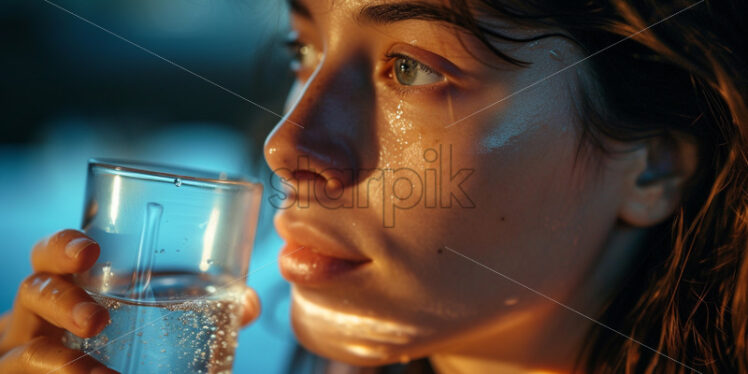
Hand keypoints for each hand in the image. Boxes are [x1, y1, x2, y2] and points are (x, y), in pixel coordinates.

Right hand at [0, 230, 261, 372]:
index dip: (64, 247)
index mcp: (72, 283)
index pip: (53, 254)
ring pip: (22, 350)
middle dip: (62, 301)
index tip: (90, 252)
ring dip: (59, 362)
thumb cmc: (121, 336)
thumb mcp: (158, 315)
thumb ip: (206, 304)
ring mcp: (26, 350)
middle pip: (32, 291)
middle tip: (96, 320)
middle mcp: (40, 313)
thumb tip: (250, 304)